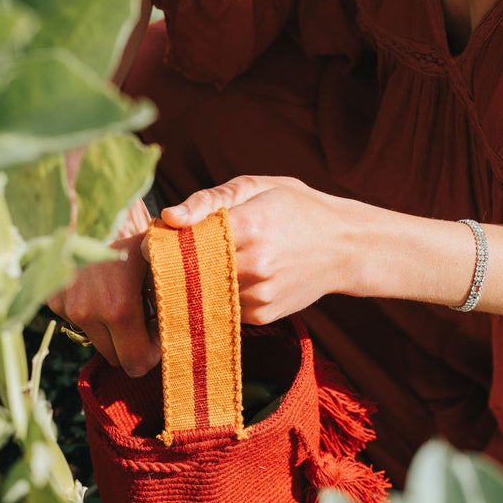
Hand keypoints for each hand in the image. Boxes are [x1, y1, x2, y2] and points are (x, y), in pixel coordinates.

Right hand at [48, 197, 160, 376]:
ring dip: (114, 331)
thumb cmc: (135, 227)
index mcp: (118, 308)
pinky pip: (80, 323)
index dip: (154, 352)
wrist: (91, 198)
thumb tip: (179, 331)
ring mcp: (65, 307)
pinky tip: (104, 290)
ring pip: (98, 342)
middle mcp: (86, 313)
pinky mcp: (53, 299)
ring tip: (128, 300)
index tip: (161, 331)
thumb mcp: (160, 263)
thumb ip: (169, 302)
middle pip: (116, 358)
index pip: (137, 363)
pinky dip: (94, 315)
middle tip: (148, 316)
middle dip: (135, 343)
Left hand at [160, 176, 360, 323]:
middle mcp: (255, 266)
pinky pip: (223, 307)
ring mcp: (259, 295)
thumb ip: (209, 200)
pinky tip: (230, 279)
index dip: (167, 244)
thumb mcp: (257, 186)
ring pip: (204, 294)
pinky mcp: (262, 315)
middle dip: (175, 268)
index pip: (188, 242)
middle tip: (168, 259)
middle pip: (191, 273)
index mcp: (250, 226)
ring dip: (195, 284)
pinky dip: (218, 295)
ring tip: (203, 266)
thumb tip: (169, 217)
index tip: (157, 242)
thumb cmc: (296, 208)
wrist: (345, 247)